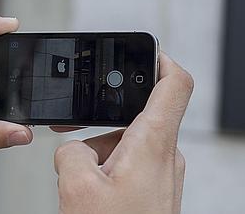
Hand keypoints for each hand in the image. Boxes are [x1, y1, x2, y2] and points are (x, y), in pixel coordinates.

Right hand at [54, 53, 193, 213]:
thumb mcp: (78, 188)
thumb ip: (70, 153)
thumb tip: (73, 150)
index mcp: (153, 144)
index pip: (175, 83)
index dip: (160, 58)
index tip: (141, 50)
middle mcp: (166, 156)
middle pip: (136, 115)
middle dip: (102, 121)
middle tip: (75, 129)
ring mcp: (163, 175)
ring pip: (129, 143)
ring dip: (102, 152)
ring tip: (85, 182)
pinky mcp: (156, 191)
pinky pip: (131, 165)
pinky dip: (109, 169)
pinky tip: (95, 193)